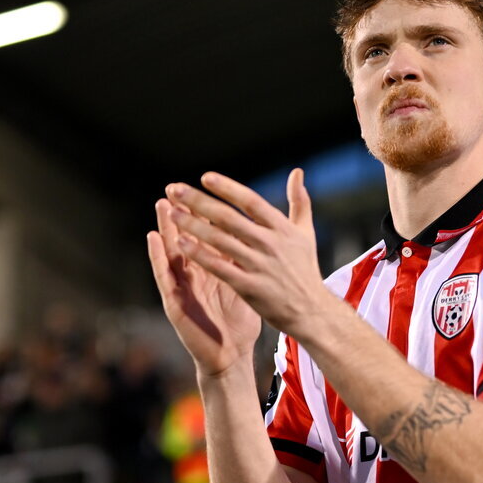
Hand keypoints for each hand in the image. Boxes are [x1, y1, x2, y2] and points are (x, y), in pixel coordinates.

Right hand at [147, 196, 260, 376]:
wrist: (231, 357)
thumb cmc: (237, 323)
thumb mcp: (245, 285)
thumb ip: (246, 261)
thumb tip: (259, 235)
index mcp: (213, 269)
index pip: (207, 236)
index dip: (204, 213)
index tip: (204, 186)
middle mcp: (195, 275)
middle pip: (186, 239)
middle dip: (181, 214)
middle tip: (175, 187)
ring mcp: (183, 287)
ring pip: (172, 252)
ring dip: (165, 229)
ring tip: (162, 204)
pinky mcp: (175, 303)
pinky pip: (164, 277)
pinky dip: (157, 257)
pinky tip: (152, 239)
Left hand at [164, 168, 329, 336]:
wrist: (311, 311)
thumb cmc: (305, 270)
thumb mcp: (305, 233)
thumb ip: (299, 202)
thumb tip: (297, 172)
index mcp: (282, 228)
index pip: (251, 201)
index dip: (227, 188)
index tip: (205, 177)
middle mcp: (271, 244)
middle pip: (229, 218)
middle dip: (199, 202)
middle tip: (175, 189)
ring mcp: (260, 266)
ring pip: (220, 241)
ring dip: (193, 225)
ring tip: (172, 213)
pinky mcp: (251, 287)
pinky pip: (220, 267)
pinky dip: (200, 255)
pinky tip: (181, 244)